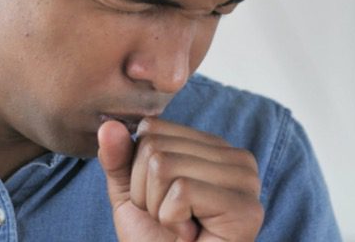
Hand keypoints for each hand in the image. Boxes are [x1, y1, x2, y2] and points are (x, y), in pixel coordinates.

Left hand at [97, 118, 262, 241]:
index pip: (152, 128)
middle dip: (146, 192)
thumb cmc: (157, 240)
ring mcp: (246, 181)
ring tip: (181, 228)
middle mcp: (236, 157)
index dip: (138, 169)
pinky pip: (181, 191)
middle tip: (170, 219)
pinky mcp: (246, 207)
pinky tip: (191, 236)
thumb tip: (109, 125)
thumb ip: (119, 158)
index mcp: (212, 147)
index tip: (161, 199)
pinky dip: (171, 220)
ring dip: (158, 208)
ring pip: (164, 166)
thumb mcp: (130, 193)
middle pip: (155, 147)